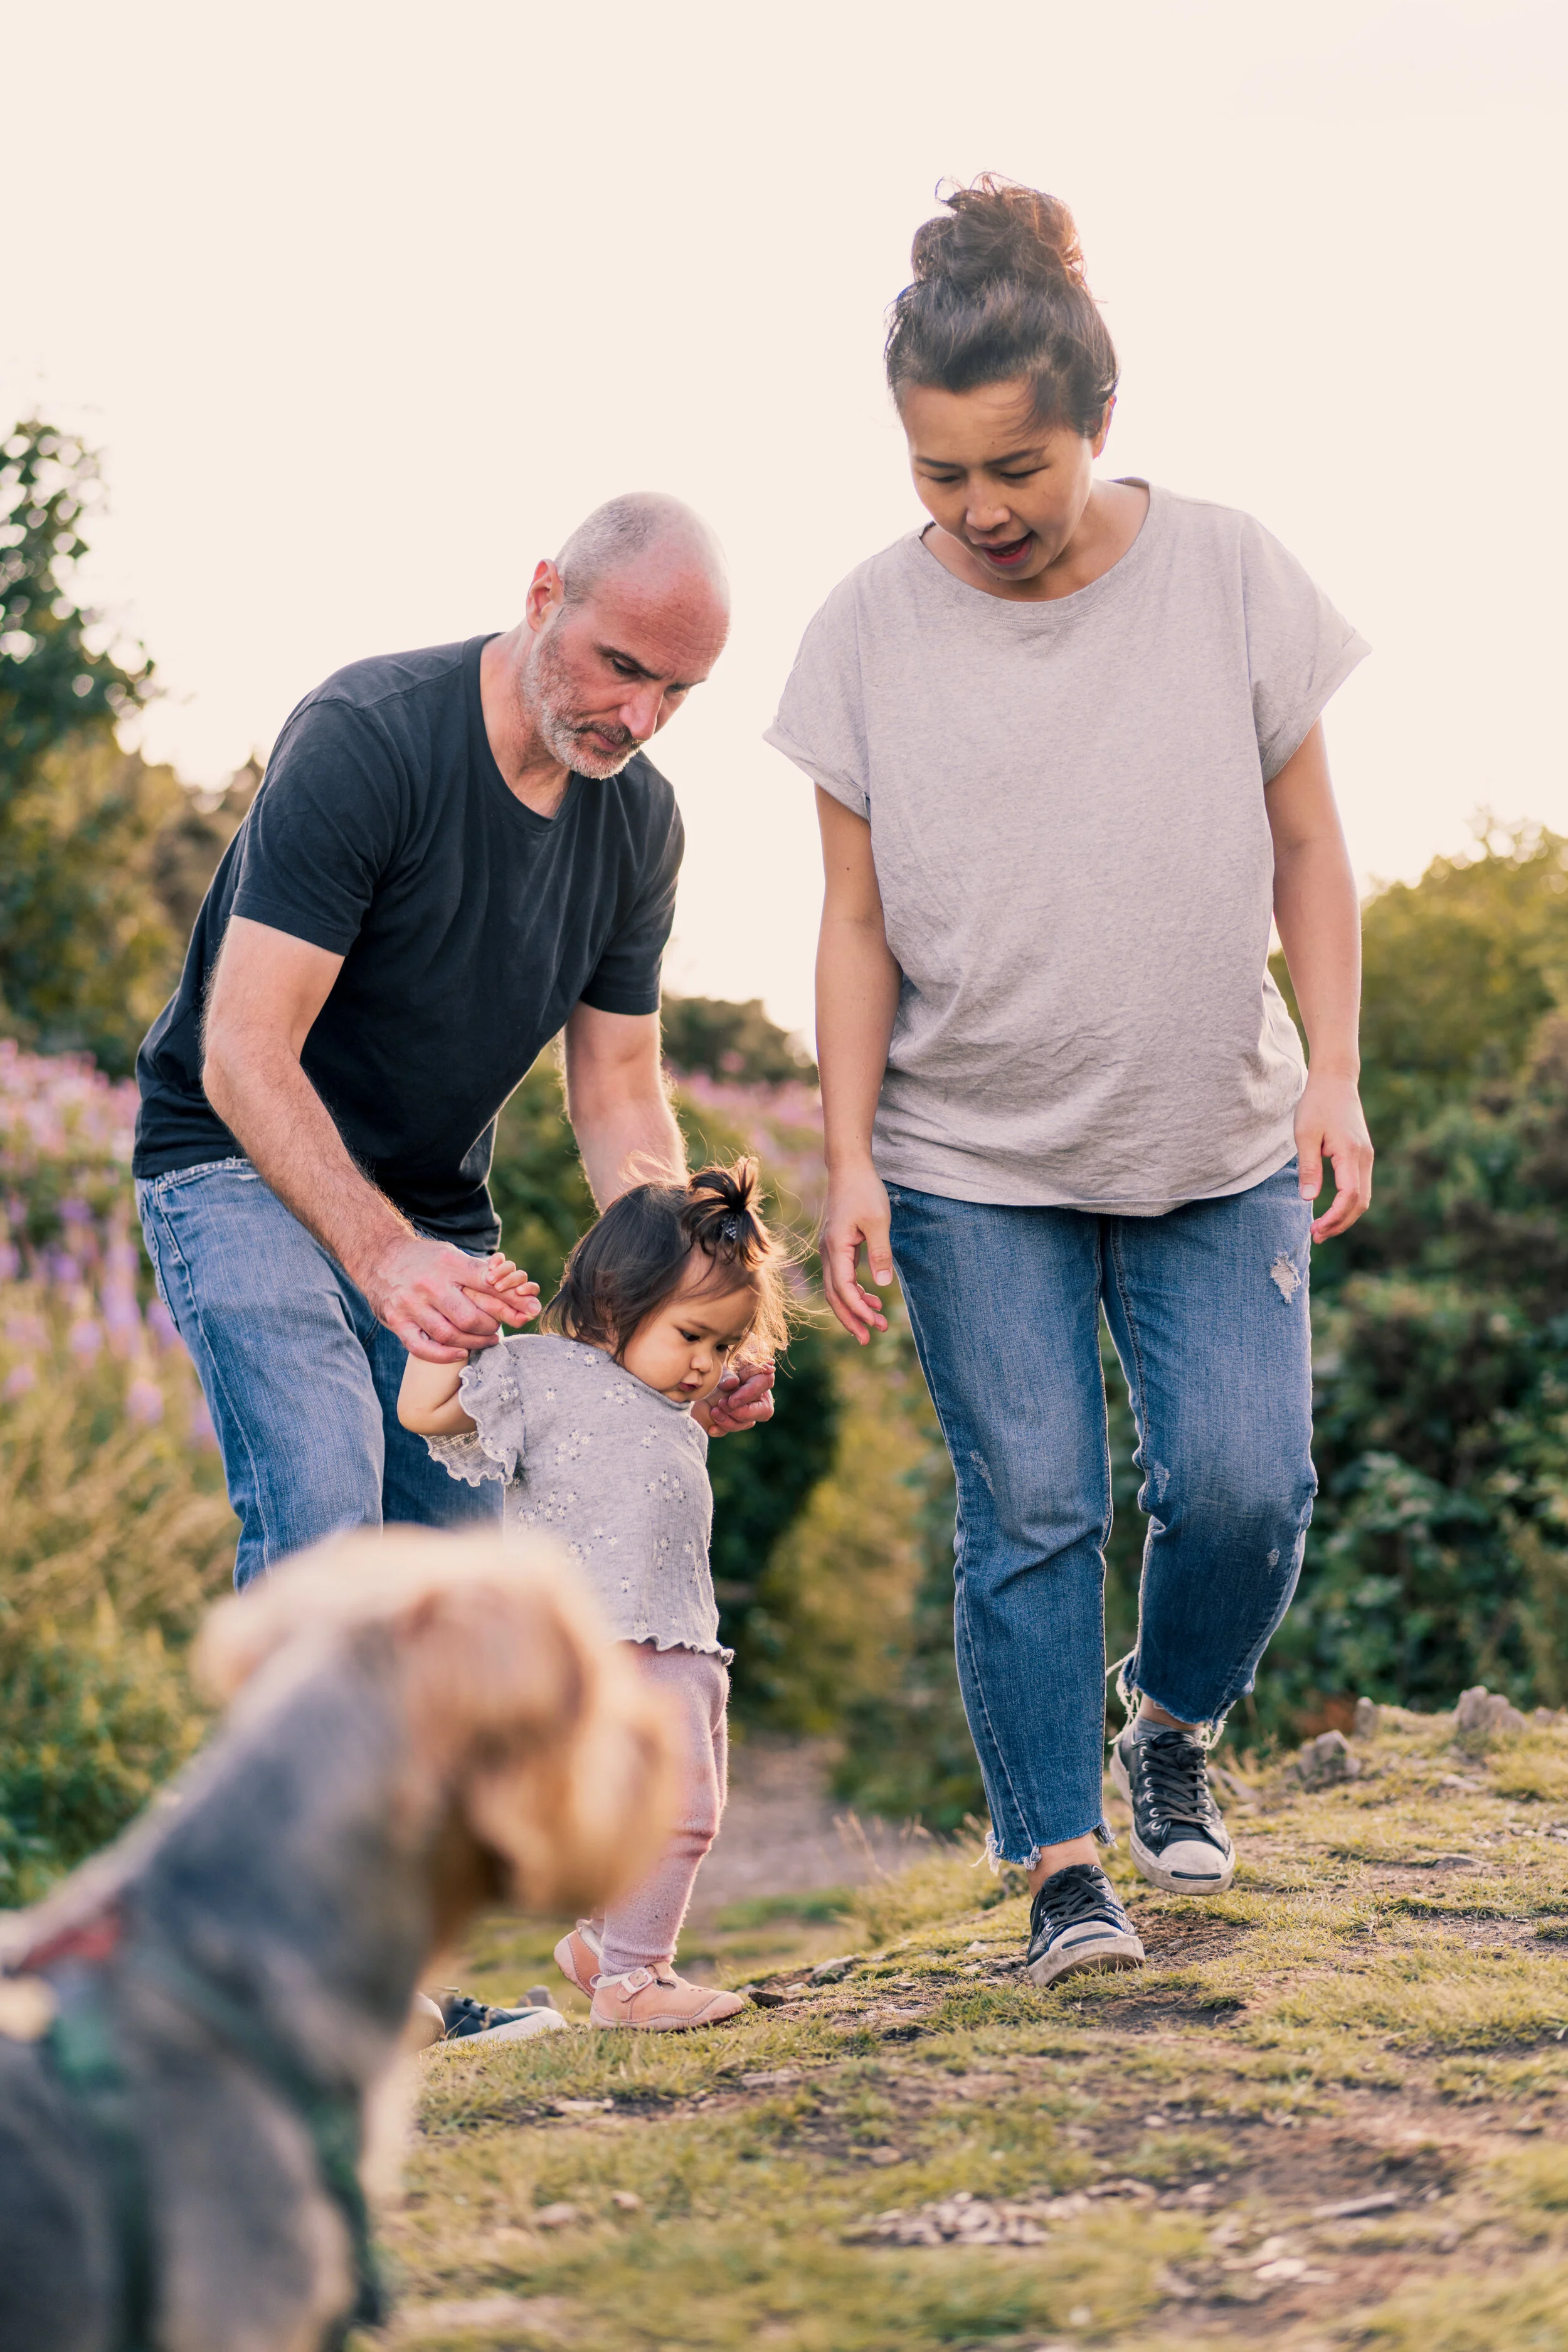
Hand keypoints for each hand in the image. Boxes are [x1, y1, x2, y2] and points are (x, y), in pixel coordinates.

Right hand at [362, 1233, 527, 1363]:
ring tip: (485, 1341)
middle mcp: (429, 1284)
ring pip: (449, 1336)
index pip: (488, 1285)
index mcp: (449, 1264)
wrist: (380, 1256)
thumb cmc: (426, 1260)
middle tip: (497, 1330)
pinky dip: (444, 1356)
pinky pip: (422, 1348)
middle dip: (491, 1328)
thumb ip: (483, 1273)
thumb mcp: (454, 1256)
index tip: (528, 1311)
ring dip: (473, 1344)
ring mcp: (411, 1305)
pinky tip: (460, 1353)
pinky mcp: (397, 1321)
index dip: (512, 1301)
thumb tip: (524, 1288)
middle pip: (470, 1318)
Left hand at [694, 1359, 775, 1436]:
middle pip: (764, 1411)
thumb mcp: (720, 1364)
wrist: (702, 1374)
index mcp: (759, 1374)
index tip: (731, 1401)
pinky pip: (733, 1430)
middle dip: (742, 1413)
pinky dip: (722, 1430)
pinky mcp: (735, 1420)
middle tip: (722, 1406)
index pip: (765, 1383)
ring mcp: (749, 1410)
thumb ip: (727, 1374)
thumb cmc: (717, 1365)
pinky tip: (711, 1429)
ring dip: (730, 1421)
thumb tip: (733, 1383)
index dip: (749, 1394)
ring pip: (748, 1423)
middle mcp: (759, 1395)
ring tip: (714, 1412)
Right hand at [821, 1162, 891, 1342]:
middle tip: (869, 1338)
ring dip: (854, 1307)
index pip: (844, 1289)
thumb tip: (882, 1285)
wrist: (849, 1167)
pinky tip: (872, 1297)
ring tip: (876, 1322)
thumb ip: (880, 1254)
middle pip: (835, 1295)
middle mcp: (828, 1252)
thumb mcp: (879, 1221)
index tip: (876, 1323)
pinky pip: (842, 1277)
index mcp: (836, 1248)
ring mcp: (831, 1250)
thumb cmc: (864, 1190)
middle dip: (852, 1318)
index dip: (859, 1309)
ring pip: (837, 1289)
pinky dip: (855, 1291)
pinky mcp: (837, 1246)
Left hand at [1296, 1071, 1373, 1242]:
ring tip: (1322, 1228)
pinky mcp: (1362, 1154)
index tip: (1315, 1230)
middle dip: (1341, 1223)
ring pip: (1363, 1196)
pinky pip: (1360, 1186)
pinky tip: (1331, 1209)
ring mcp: (1366, 1156)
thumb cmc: (1316, 1104)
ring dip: (1345, 1215)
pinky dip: (1348, 1203)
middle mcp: (1364, 1157)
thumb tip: (1308, 1199)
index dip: (1334, 1218)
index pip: (1350, 1197)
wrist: (1335, 1080)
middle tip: (1316, 1235)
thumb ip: (1308, 1167)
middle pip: (1361, 1202)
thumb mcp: (1305, 1135)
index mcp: (1351, 1153)